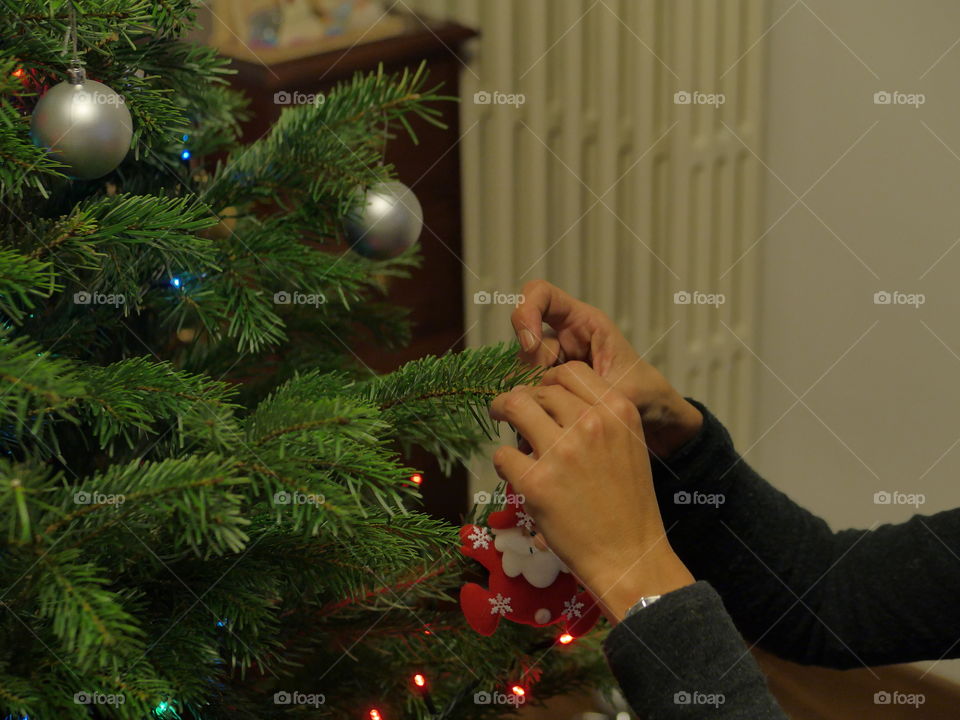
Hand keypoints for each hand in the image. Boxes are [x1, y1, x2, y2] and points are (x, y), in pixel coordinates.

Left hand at [490, 362, 694, 623]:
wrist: (629, 554)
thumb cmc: (628, 503)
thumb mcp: (628, 445)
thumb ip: (598, 417)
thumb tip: (551, 399)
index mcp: (618, 411)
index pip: (571, 371)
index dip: (549, 380)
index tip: (539, 393)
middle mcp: (590, 423)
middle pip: (539, 389)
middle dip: (522, 398)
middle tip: (512, 410)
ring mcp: (562, 452)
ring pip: (514, 407)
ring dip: (503, 412)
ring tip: (501, 421)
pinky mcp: (536, 482)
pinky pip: (503, 455)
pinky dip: (505, 462)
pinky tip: (516, 473)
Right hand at [511, 280, 702, 456]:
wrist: (654, 421)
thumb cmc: (645, 395)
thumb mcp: (620, 387)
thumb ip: (581, 389)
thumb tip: (533, 394)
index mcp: (584, 323)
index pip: (541, 295)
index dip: (525, 312)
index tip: (530, 345)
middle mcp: (563, 338)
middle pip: (525, 341)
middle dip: (529, 370)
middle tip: (545, 398)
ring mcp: (553, 363)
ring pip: (521, 370)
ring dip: (528, 394)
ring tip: (549, 419)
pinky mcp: (547, 388)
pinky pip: (525, 392)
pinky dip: (529, 410)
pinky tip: (542, 426)